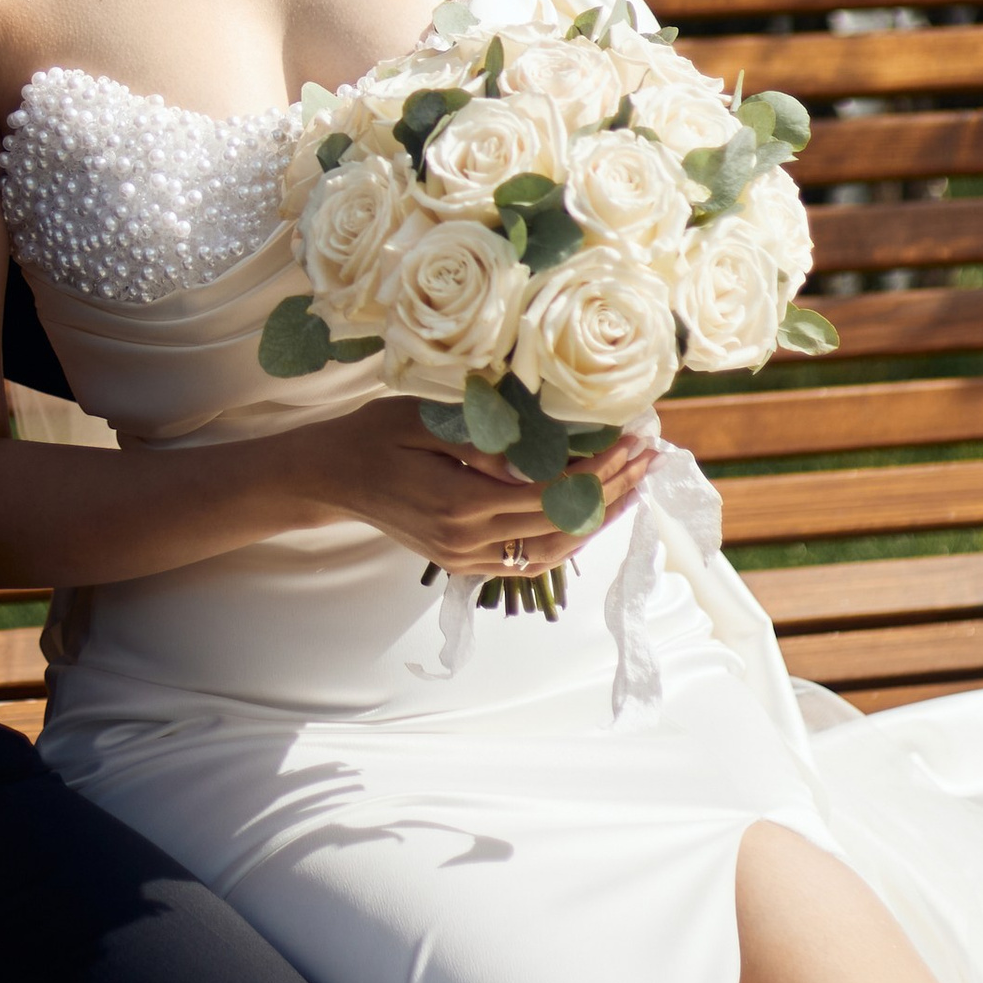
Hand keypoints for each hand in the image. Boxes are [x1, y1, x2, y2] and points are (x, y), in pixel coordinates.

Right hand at [299, 399, 661, 578]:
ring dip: (598, 520)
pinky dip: (567, 536)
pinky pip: (528, 558)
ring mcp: (466, 559)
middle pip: (563, 526)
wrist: (330, 478)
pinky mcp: (463, 562)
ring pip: (552, 551)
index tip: (635, 439)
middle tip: (652, 456)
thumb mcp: (422, 420)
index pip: (554, 494)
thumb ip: (480, 442)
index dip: (601, 469)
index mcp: (461, 504)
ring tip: (634, 485)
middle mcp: (468, 542)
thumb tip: (537, 458)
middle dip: (614, 491)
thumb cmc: (374, 436)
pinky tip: (589, 510)